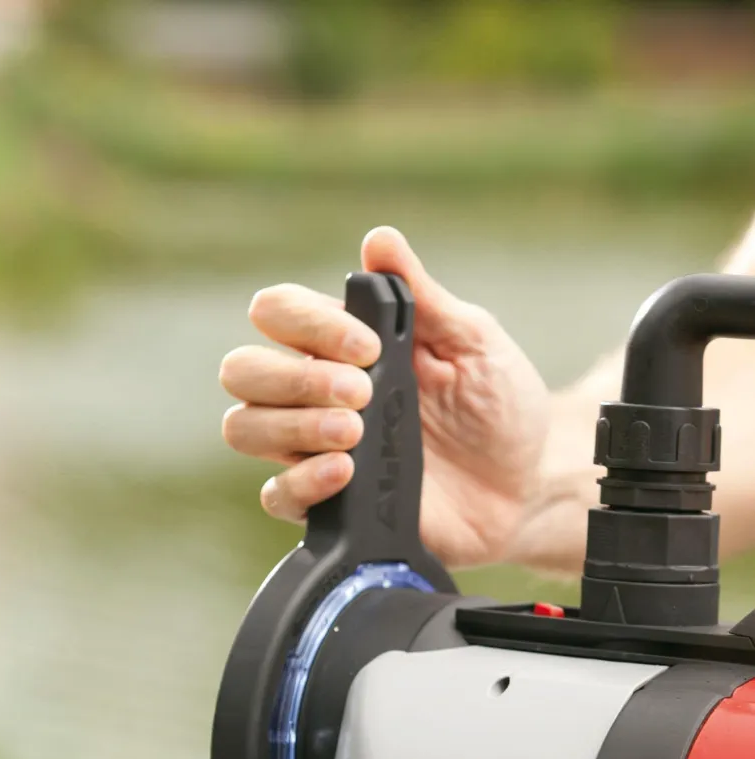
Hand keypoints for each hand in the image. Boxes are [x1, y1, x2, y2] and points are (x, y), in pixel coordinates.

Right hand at [219, 226, 548, 568]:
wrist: (526, 485)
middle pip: (242, 370)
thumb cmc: (500, 407)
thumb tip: (379, 240)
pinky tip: (345, 473)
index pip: (278, 312)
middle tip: (361, 395)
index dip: (307, 323)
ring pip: (244, 428)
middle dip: (294, 377)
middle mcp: (317, 394)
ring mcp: (317, 450)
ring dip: (292, 425)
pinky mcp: (330, 507)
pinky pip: (277, 497)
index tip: (368, 348)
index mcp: (344, 344)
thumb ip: (425, 298)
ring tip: (356, 433)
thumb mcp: (476, 343)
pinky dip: (301, 482)